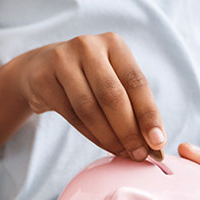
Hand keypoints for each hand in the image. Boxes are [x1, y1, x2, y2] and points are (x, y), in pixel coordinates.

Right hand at [12, 32, 165, 160]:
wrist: (41, 68)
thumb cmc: (88, 76)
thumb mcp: (112, 76)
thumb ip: (133, 103)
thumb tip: (156, 143)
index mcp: (113, 44)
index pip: (136, 82)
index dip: (148, 114)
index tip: (158, 142)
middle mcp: (88, 47)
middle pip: (112, 95)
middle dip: (129, 130)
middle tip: (140, 155)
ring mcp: (62, 60)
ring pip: (90, 108)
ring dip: (110, 137)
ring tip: (123, 153)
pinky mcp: (43, 79)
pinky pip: (71, 115)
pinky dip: (91, 135)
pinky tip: (104, 145)